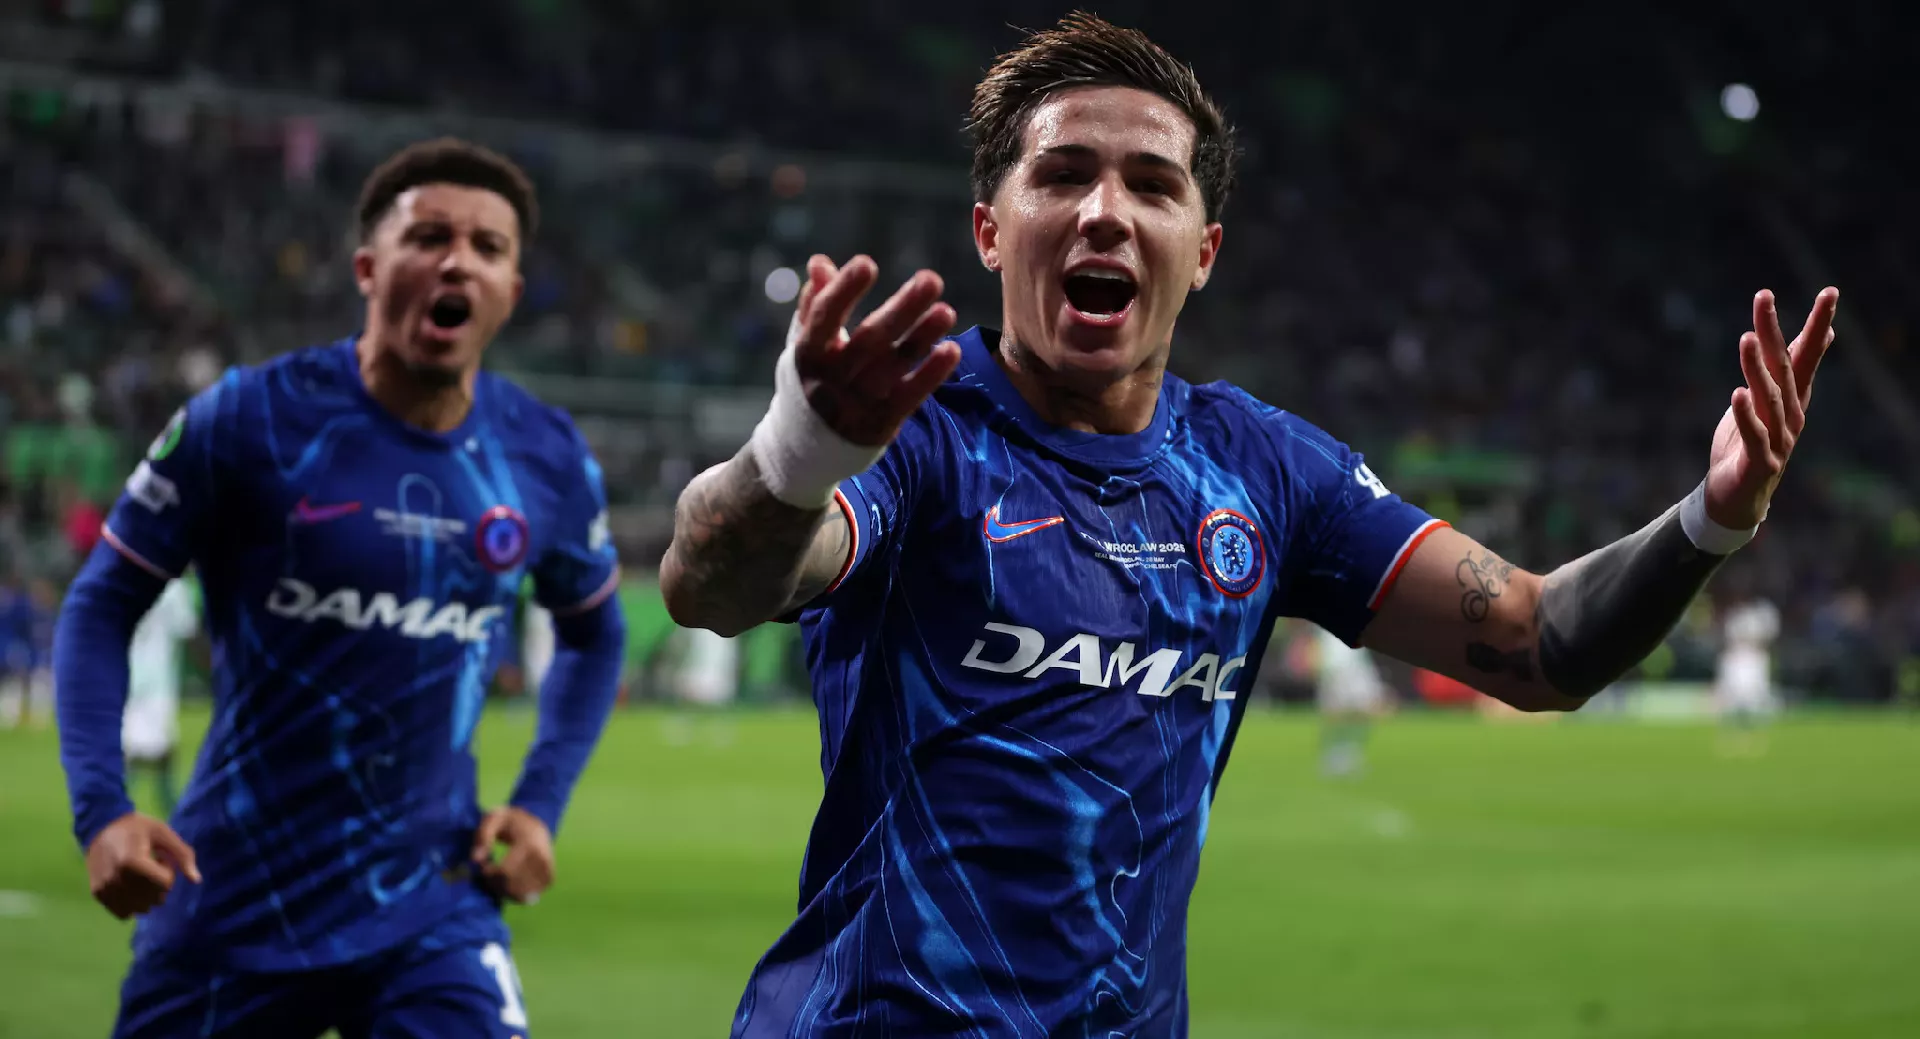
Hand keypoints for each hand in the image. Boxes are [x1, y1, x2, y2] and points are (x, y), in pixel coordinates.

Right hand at [86, 812, 199, 919]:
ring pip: (139, 909)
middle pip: (153, 899)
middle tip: (150, 867)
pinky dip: (132, 904)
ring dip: (146, 897)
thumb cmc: (136, 827)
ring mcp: (105, 888)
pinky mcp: (97, 894)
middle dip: (159, 885)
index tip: (159, 858)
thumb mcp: (163, 833)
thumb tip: (196, 880)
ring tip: (139, 877)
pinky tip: (130, 888)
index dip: (168, 871)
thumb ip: (182, 854)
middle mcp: (116, 878)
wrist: (100, 826)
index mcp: (132, 861)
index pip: (164, 884)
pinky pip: (122, 912)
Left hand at [471, 806, 554, 904]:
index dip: (488, 872)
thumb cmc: (511, 823)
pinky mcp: (549, 881)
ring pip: (520, 894)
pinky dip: (513, 894)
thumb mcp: (494, 819)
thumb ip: (482, 836)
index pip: (505, 871)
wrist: (537, 827)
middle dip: (494, 882)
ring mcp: (547, 872)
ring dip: (503, 890)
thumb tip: (475, 860)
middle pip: (512, 884)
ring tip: (496, 877)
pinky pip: (528, 896)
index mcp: (530, 844)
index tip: (482, 866)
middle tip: (488, 872)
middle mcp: (542, 860)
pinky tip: (507, 884)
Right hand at [791, 254, 960, 446]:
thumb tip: (821, 261)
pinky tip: (951, 350)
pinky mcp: (879, 425)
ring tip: (947, 311)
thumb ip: (814, 305)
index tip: (866, 263)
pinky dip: (930, 374)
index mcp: (807, 354)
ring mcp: (855, 405)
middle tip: (932, 279)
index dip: (844, 291)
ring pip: (893, 366)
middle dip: (902, 309)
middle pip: (870, 340)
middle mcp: (830, 380)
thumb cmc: (809, 382)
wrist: (801, 452)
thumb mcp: (805, 346)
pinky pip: (909, 396)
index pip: (825, 318)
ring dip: (922, 338)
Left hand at [1704, 287, 1839, 528]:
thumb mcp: (1772, 401)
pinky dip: (1746, 415)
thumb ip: (1791, 369)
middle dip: (1776, 331)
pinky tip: (1737, 393)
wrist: (1736, 499)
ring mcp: (1779, 440)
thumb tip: (1823, 333)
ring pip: (1769, 398)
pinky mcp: (1760, 463)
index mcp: (1793, 399)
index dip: (1817, 323)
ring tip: (1747, 338)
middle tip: (1764, 296)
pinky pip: (1754, 435)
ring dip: (1757, 367)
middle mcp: (1792, 415)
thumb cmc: (1751, 444)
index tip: (1830, 291)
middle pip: (1786, 368)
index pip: (1806, 354)